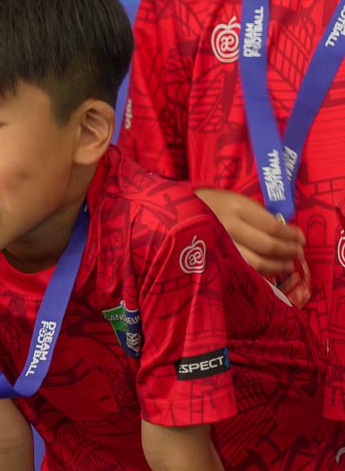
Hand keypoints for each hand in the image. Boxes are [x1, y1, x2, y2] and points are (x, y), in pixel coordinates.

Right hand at [193, 188, 310, 301]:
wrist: (168, 211)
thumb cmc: (205, 203)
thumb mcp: (232, 199)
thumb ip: (255, 213)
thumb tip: (282, 230)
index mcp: (235, 207)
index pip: (272, 225)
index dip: (291, 234)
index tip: (301, 238)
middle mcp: (228, 226)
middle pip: (267, 245)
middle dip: (287, 251)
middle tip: (298, 254)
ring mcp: (219, 245)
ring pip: (255, 262)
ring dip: (276, 265)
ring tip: (287, 265)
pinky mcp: (212, 259)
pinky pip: (240, 268)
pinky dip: (258, 271)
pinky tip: (266, 271)